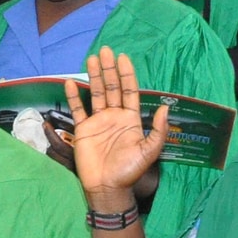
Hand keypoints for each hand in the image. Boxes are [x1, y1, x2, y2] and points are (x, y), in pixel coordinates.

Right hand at [64, 48, 168, 205]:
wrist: (107, 187)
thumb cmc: (129, 170)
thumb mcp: (149, 151)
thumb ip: (159, 130)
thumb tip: (166, 108)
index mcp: (131, 119)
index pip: (129, 91)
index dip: (126, 74)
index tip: (123, 58)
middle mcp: (114, 116)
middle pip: (111, 87)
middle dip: (109, 69)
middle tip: (105, 51)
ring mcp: (98, 121)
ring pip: (96, 94)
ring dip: (94, 76)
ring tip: (91, 59)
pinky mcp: (83, 129)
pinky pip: (78, 109)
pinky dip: (74, 96)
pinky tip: (71, 82)